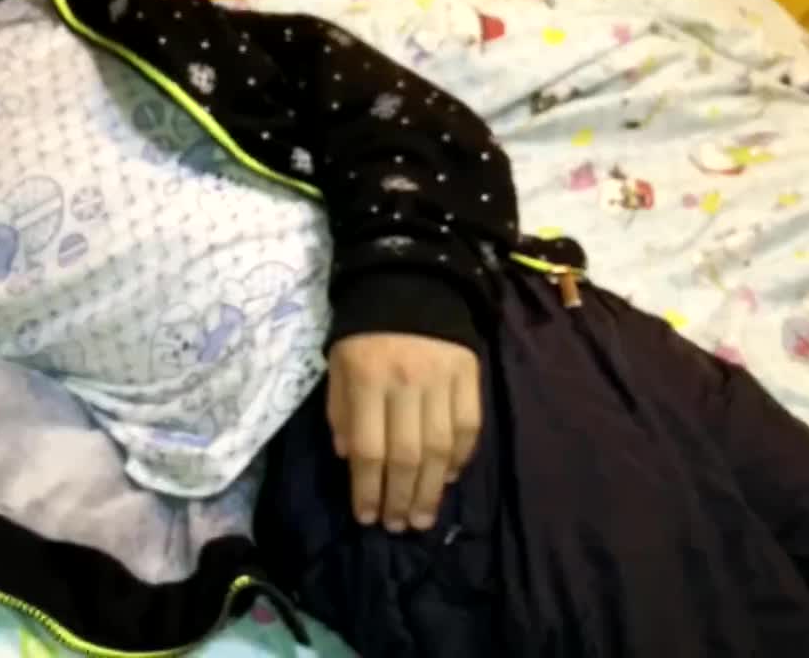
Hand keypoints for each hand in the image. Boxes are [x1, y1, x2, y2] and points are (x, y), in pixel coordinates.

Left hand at [327, 333, 480, 532]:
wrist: (410, 281)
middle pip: (407, 455)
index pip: (370, 449)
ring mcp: (443, 379)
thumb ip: (340, 411)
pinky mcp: (470, 375)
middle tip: (397, 526)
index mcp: (367, 378)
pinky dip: (460, 457)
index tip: (366, 517)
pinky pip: (469, 426)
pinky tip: (447, 478)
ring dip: (431, 490)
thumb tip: (349, 458)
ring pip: (440, 447)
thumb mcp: (337, 364)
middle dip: (400, 498)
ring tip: (422, 518)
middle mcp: (407, 382)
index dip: (368, 489)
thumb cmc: (364, 330)